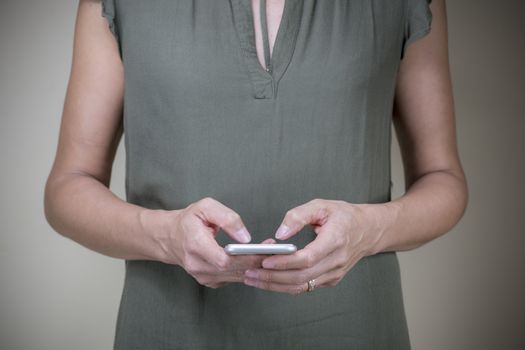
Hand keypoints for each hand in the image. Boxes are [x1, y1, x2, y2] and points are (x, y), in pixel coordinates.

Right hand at [155, 197, 273, 287]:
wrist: (169, 238)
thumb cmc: (188, 220)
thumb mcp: (206, 207)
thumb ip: (227, 218)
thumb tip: (245, 237)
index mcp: (195, 245)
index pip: (224, 259)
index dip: (246, 258)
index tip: (264, 251)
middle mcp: (197, 265)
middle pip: (232, 270)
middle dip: (257, 261)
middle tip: (276, 250)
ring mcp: (202, 276)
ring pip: (235, 277)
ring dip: (255, 267)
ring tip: (271, 253)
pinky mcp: (209, 281)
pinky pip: (232, 278)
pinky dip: (247, 270)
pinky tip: (257, 259)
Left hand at [243, 199, 390, 293]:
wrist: (368, 230)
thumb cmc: (343, 215)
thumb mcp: (321, 205)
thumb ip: (298, 216)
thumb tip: (279, 234)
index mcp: (336, 239)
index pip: (307, 258)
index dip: (285, 262)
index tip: (265, 260)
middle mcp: (336, 261)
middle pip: (301, 276)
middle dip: (272, 277)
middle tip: (250, 272)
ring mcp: (334, 273)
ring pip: (302, 286)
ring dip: (275, 285)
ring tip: (253, 279)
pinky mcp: (331, 279)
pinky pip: (306, 286)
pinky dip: (285, 286)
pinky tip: (268, 280)